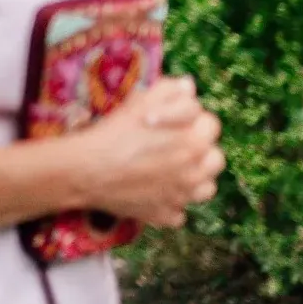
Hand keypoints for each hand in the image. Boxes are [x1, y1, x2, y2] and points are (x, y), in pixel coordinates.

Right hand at [76, 76, 224, 227]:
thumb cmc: (114, 133)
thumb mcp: (140, 101)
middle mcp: (196, 173)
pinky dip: (171, 203)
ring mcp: (182, 198)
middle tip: (174, 141)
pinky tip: (154, 192)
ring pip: (205, 188)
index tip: (168, 117)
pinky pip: (179, 212)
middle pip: (216, 159)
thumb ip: (169, 91)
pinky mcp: (165, 216)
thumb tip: (188, 87)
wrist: (86, 170)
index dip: (189, 116)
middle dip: (199, 147)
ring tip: (170, 169)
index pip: (210, 124)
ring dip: (194, 178)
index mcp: (195, 143)